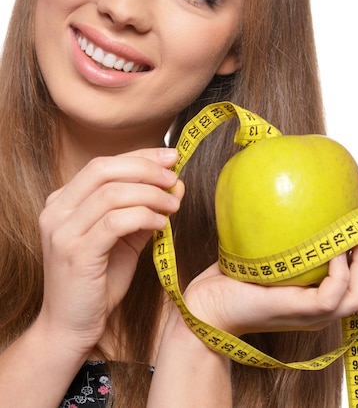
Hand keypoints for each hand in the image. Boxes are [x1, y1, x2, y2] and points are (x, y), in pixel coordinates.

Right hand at [37, 147, 183, 355]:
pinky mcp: (75, 254)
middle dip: (145, 169)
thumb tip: (176, 183)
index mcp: (63, 200)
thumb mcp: (123, 238)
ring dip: (150, 195)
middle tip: (174, 178)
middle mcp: (56, 210)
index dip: (140, 156)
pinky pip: (115, 223)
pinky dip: (143, 217)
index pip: (103, 164)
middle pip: (104, 169)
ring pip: (112, 194)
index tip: (171, 156)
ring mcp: (62, 231)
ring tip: (173, 205)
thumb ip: (144, 209)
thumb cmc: (98, 280)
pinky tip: (161, 224)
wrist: (70, 326)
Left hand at [182, 235, 357, 334]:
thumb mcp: (271, 252)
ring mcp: (312, 313)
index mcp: (322, 297)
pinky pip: (334, 296)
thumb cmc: (234, 277)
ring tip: (357, 237)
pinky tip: (332, 252)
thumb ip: (289, 233)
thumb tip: (296, 190)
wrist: (207, 305)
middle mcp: (324, 309)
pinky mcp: (297, 310)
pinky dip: (341, 272)